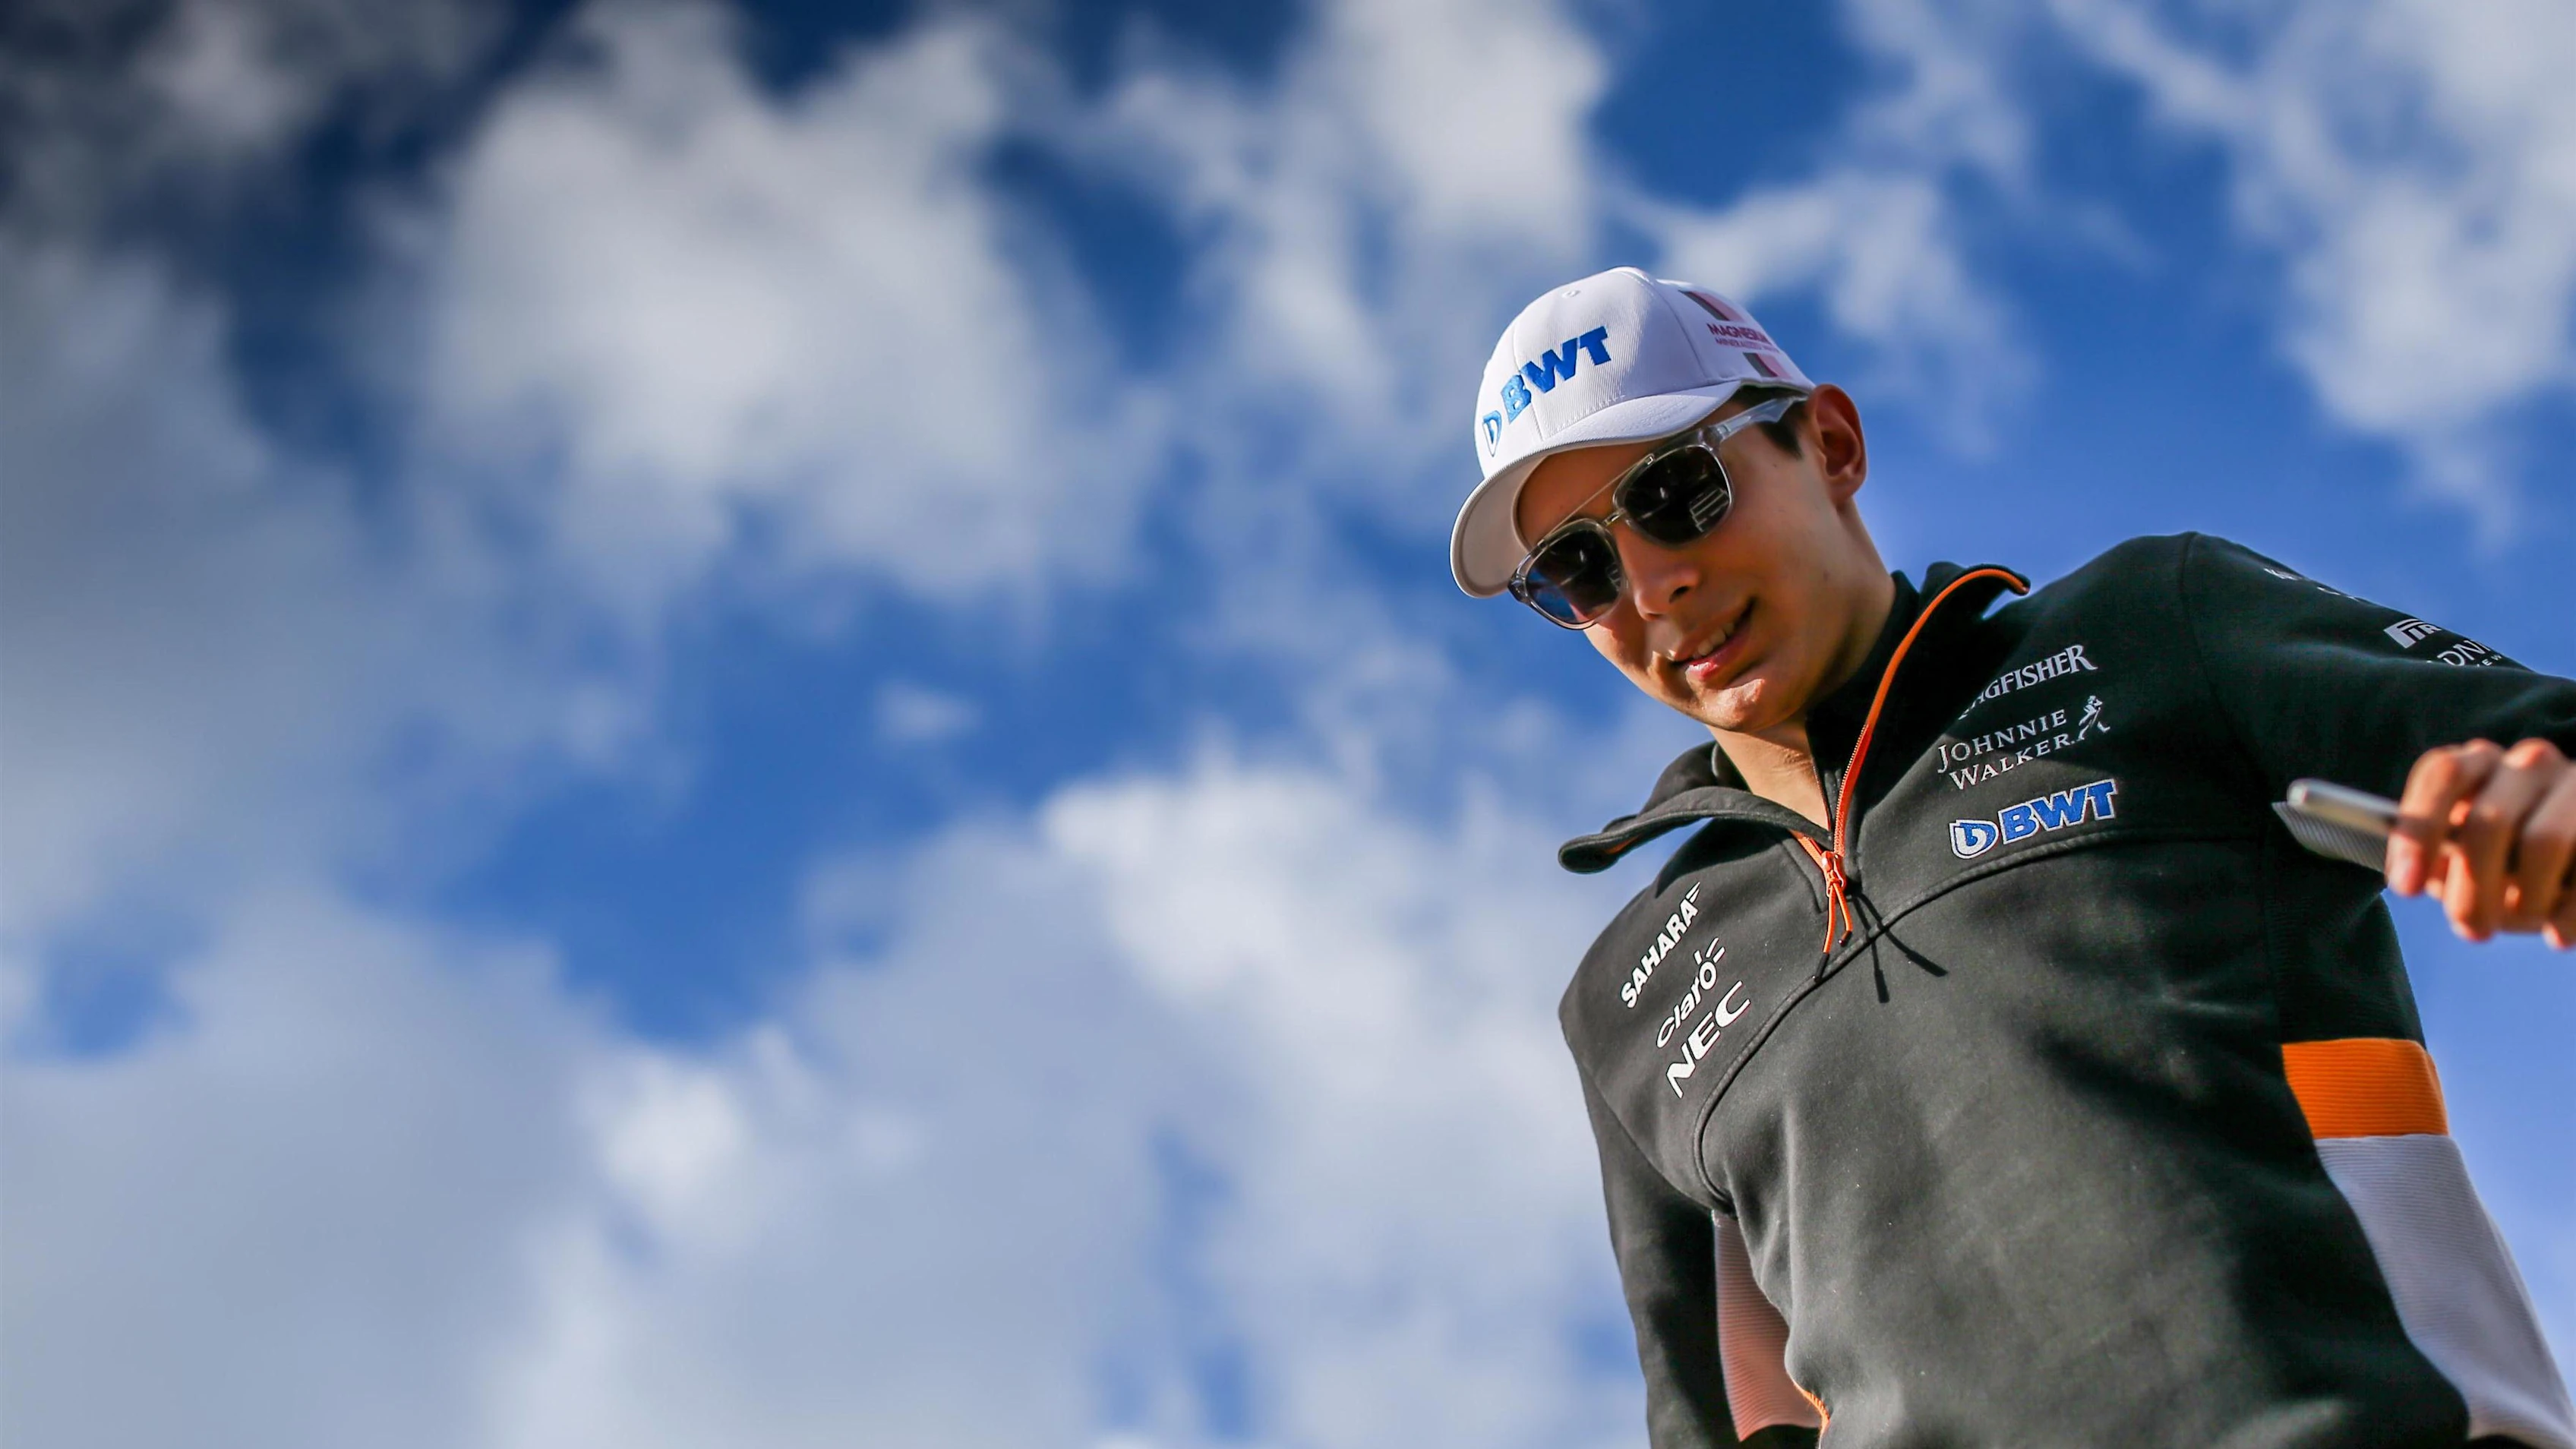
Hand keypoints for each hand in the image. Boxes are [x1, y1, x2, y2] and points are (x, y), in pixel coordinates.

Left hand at [2386, 738, 2575, 946]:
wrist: (2574, 866)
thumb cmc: (2509, 864)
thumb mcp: (2469, 861)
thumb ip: (2445, 863)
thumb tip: (2433, 877)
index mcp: (2478, 764)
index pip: (2443, 775)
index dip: (2420, 831)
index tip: (2406, 888)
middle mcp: (2527, 763)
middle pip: (2488, 821)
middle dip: (2473, 888)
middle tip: (2473, 929)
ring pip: (2543, 842)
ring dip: (2526, 899)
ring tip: (2522, 920)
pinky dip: (2569, 912)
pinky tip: (2557, 935)